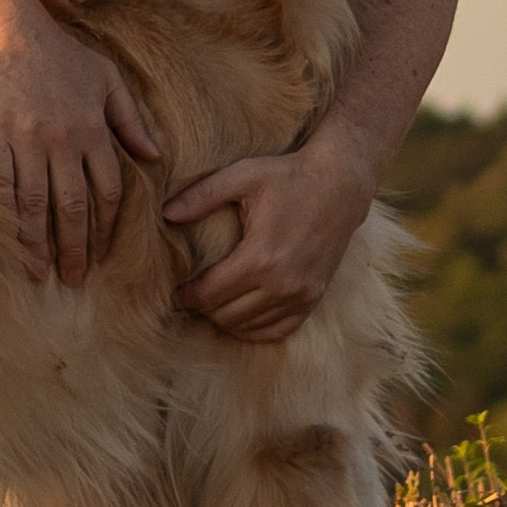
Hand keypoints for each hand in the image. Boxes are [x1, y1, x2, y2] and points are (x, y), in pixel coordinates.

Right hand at [0, 0, 158, 284]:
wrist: (0, 24)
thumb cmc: (55, 50)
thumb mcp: (105, 76)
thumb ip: (130, 118)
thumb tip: (154, 155)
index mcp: (93, 128)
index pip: (107, 190)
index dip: (106, 226)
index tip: (104, 252)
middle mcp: (64, 139)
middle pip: (74, 207)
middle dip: (76, 248)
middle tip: (75, 281)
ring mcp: (27, 139)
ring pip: (37, 205)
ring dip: (39, 244)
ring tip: (39, 275)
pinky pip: (1, 186)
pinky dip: (6, 218)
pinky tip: (6, 242)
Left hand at [163, 140, 372, 341]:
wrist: (341, 183)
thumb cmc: (288, 176)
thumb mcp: (243, 175)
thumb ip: (201, 195)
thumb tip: (165, 214)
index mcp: (260, 256)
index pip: (210, 294)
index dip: (187, 295)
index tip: (177, 288)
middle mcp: (283, 283)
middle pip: (226, 316)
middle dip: (203, 307)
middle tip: (193, 293)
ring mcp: (302, 295)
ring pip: (249, 327)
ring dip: (225, 318)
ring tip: (214, 301)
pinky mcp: (314, 297)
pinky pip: (278, 330)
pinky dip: (255, 328)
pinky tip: (241, 313)